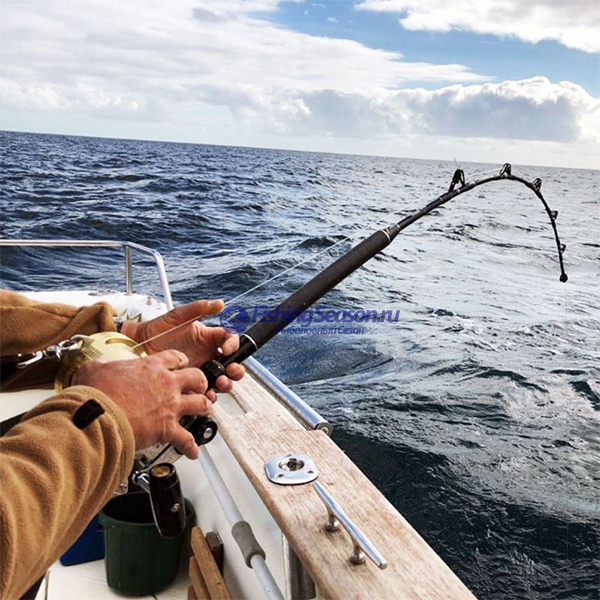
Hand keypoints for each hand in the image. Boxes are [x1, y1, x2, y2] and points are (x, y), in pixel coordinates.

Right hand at [73, 350, 209, 458]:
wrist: (96, 417)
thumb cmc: (95, 394)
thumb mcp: (94, 369)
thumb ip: (102, 366)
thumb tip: (98, 366)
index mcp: (151, 367)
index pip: (175, 358)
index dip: (181, 361)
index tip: (181, 365)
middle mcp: (166, 384)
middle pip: (197, 377)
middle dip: (200, 383)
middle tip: (198, 387)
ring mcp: (170, 406)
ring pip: (201, 404)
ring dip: (204, 408)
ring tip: (205, 411)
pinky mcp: (167, 429)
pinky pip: (186, 439)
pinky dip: (191, 447)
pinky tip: (192, 451)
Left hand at [123, 300, 244, 400]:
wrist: (137, 347)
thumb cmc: (156, 330)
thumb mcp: (178, 316)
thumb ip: (199, 308)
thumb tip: (219, 303)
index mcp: (208, 338)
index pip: (230, 340)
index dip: (233, 344)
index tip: (228, 349)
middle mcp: (207, 355)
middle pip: (231, 364)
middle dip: (236, 369)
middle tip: (230, 370)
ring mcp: (199, 371)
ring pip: (222, 380)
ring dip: (226, 383)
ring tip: (219, 382)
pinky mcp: (190, 385)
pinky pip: (204, 393)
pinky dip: (209, 396)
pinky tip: (205, 394)